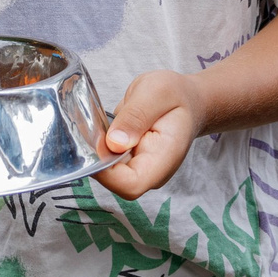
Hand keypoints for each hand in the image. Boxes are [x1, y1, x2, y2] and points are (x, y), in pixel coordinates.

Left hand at [93, 68, 204, 199]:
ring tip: (96, 121)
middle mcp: (150, 170)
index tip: (99, 140)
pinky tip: (98, 126)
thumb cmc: (176, 95)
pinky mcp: (128, 161)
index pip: (131, 184)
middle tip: (92, 125)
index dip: (107, 170)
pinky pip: (105, 160)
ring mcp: (138, 168)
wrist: (186, 99)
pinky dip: (96, 145)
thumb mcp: (157, 92)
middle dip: (97, 157)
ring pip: (106, 171)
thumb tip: (114, 144)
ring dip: (94, 150)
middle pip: (115, 181)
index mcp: (164, 158)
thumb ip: (136, 115)